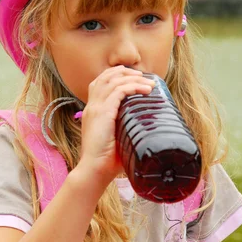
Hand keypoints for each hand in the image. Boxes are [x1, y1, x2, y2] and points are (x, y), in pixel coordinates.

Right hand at [78, 66, 154, 184]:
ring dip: (134, 78)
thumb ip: (125, 129)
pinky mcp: (103, 113)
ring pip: (114, 80)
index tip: (135, 78)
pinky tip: (146, 90)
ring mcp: (96, 108)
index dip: (117, 75)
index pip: (100, 82)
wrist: (94, 170)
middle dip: (126, 71)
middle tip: (143, 76)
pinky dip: (134, 87)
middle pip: (106, 76)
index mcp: (92, 110)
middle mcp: (92, 106)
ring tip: (149, 83)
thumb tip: (146, 128)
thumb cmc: (107, 161)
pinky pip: (120, 91)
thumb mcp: (116, 138)